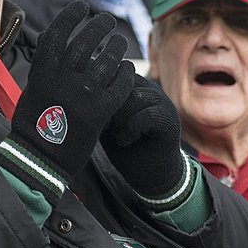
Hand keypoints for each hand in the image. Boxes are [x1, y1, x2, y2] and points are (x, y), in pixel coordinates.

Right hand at [1, 2, 133, 196]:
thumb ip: (46, 68)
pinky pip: (120, 84)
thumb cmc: (32, 126)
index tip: (82, 7)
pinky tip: (127, 69)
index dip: (71, 16)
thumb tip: (52, 44)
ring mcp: (84, 93)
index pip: (58, 32)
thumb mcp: (33, 90)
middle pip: (86, 41)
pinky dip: (125, 73)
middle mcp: (64, 77)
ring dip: (116, 47)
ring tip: (119, 41)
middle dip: (99, 26)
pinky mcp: (101, 110)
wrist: (39, 158)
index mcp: (43, 71)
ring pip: (108, 60)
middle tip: (107, 20)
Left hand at [102, 74, 188, 201]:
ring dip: (120, 118)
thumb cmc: (123, 146)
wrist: (149, 174)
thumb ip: (98, 103)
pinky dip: (131, 129)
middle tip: (103, 126)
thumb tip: (77, 89)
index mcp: (135, 86)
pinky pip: (147, 116)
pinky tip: (125, 140)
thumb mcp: (105, 122)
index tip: (90, 112)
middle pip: (124, 82)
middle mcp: (150, 90)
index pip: (114, 73)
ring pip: (136, 97)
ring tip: (114, 134)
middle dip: (109, 104)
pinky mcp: (170, 120)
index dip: (100, 91)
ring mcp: (163, 103)